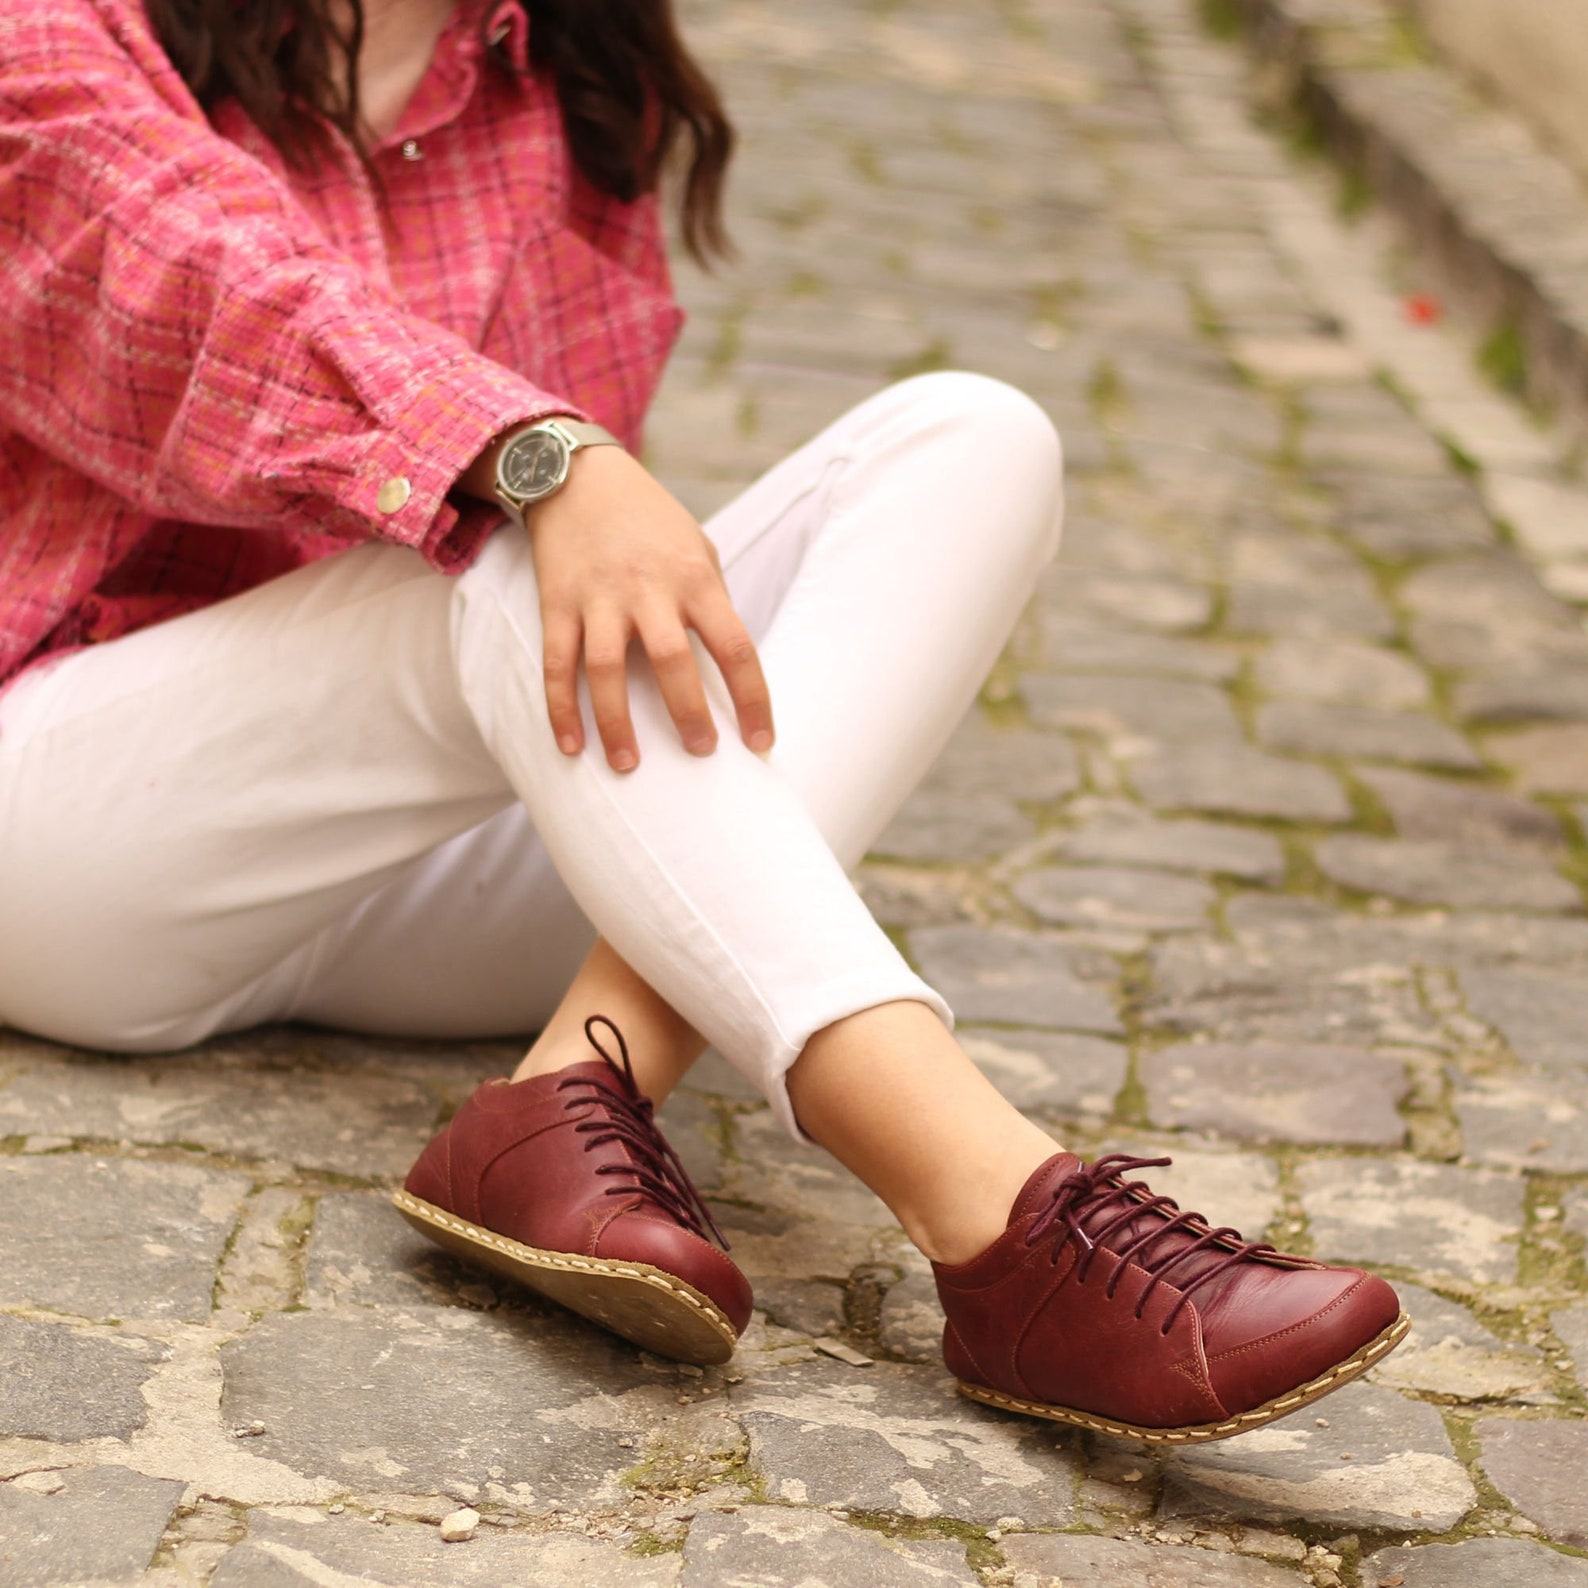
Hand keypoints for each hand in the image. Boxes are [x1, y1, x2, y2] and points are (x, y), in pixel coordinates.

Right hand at [522, 445, 773, 771]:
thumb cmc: (652, 523)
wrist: (581, 477)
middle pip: (672, 661)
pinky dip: (560, 710)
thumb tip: (729, 669)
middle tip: (701, 752)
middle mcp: (648, 589)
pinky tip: (571, 747)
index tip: (760, 742)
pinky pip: (556, 665)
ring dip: (617, 723)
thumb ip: (713, 605)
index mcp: (695, 579)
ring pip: (606, 669)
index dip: (752, 699)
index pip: (735, 647)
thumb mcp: (698, 550)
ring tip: (628, 765)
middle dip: (689, 713)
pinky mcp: (558, 604)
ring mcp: (599, 598)